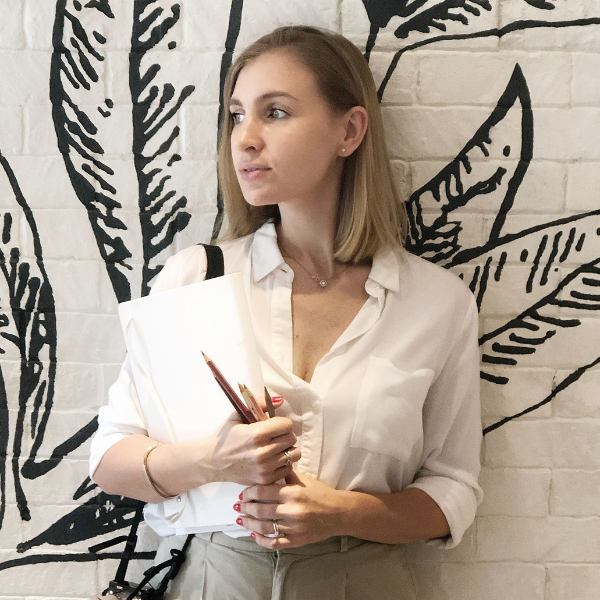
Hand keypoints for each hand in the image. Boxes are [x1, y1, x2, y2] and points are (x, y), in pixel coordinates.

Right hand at [204, 412, 299, 485]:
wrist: (213, 461)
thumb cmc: (227, 436)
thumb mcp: (238, 415)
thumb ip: (259, 404)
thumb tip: (281, 400)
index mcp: (256, 433)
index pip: (287, 425)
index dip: (282, 423)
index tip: (275, 425)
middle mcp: (262, 452)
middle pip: (291, 438)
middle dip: (285, 434)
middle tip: (275, 436)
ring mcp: (265, 468)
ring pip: (293, 454)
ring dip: (287, 449)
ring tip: (276, 447)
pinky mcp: (266, 479)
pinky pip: (288, 469)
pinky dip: (284, 463)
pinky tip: (273, 459)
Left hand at [234, 472, 350, 548]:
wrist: (338, 513)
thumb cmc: (320, 493)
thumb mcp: (303, 479)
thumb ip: (285, 475)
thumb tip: (268, 469)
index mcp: (291, 492)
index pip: (263, 491)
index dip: (249, 492)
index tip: (242, 494)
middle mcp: (291, 510)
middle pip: (260, 510)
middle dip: (246, 508)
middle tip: (237, 507)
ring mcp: (293, 527)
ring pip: (264, 527)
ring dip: (249, 523)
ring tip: (241, 520)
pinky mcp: (296, 540)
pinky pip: (274, 543)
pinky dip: (262, 540)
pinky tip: (254, 535)